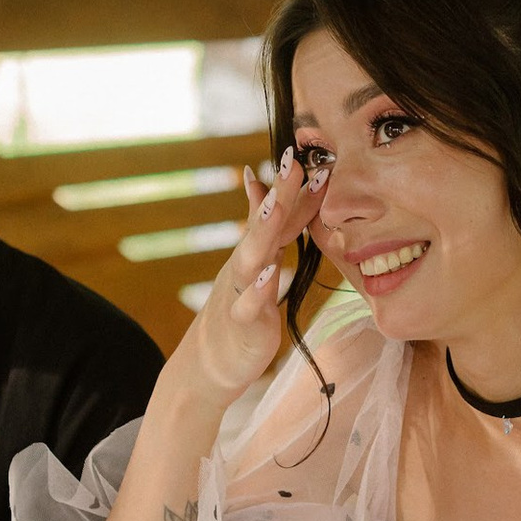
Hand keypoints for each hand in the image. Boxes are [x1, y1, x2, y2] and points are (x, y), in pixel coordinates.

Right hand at [166, 145, 328, 404]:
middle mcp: (245, 266)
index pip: (278, 214)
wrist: (206, 365)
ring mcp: (239, 292)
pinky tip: (269, 273)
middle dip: (279, 193)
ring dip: (263, 230)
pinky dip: (257, 289)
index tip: (313, 155)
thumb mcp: (250, 263)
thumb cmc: (237, 310)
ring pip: (250, 258)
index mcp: (256, 253)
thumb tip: (259, 180)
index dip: (294, 188)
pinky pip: (248, 306)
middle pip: (262, 225)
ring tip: (277, 204)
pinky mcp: (241, 325)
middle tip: (294, 161)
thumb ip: (260, 224)